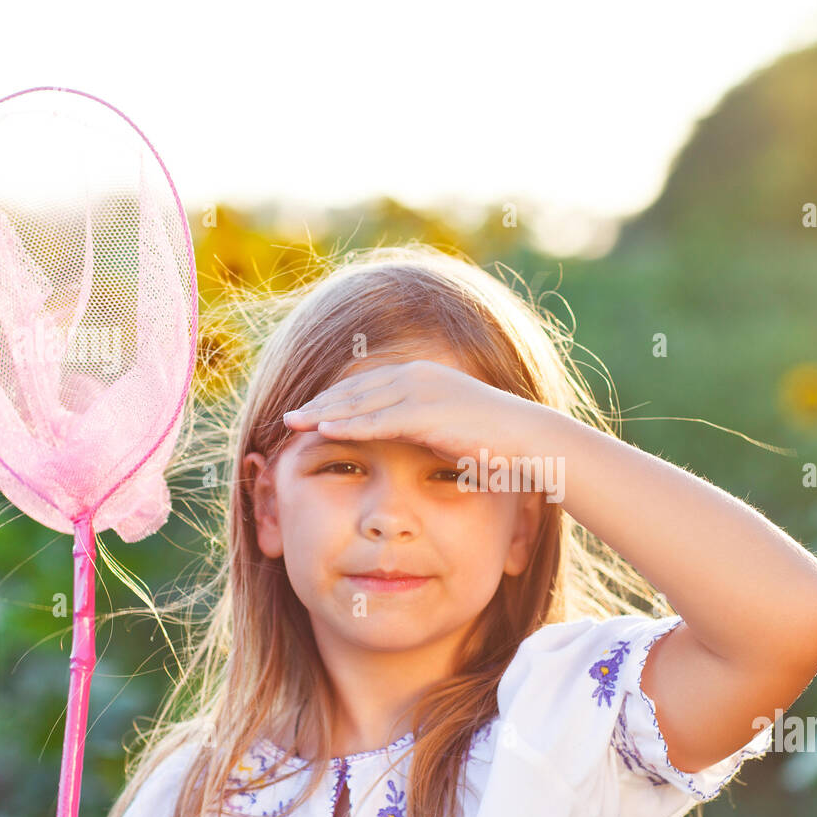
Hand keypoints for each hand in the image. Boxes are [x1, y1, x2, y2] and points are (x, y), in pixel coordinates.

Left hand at [281, 360, 546, 464]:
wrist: (528, 439)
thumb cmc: (496, 441)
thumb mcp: (451, 426)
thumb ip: (424, 426)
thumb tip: (407, 439)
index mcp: (423, 376)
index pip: (367, 385)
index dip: (335, 398)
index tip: (310, 411)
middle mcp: (418, 375)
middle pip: (355, 389)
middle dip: (320, 403)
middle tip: (288, 415)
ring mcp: (422, 391)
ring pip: (360, 402)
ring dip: (323, 412)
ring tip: (293, 423)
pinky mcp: (426, 412)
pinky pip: (377, 421)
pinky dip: (348, 425)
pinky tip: (323, 431)